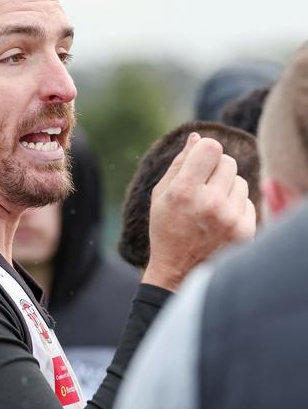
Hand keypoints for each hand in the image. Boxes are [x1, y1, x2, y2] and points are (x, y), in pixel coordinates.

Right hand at [142, 133, 255, 290]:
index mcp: (183, 191)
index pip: (211, 148)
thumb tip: (196, 137)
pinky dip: (235, 205)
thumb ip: (178, 164)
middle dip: (215, 169)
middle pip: (228, 161)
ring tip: (209, 206)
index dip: (205, 151)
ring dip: (226, 187)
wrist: (178, 272)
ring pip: (239, 180)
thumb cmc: (165, 228)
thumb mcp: (161, 195)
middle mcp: (208, 202)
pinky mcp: (244, 230)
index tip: (199, 161)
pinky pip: (247, 200)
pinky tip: (219, 220)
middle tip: (201, 187)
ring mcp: (229, 218)